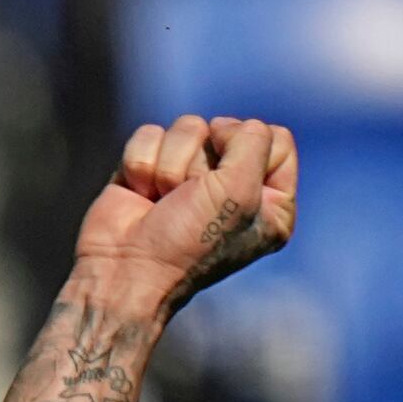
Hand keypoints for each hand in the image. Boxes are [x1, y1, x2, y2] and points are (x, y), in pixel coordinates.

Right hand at [73, 114, 294, 311]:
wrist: (125, 274)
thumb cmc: (187, 243)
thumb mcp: (241, 190)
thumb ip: (253, 141)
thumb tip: (221, 127)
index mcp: (270, 200)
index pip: (277, 139)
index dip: (249, 150)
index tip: (228, 183)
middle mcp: (232, 184)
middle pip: (228, 129)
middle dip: (202, 165)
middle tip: (188, 202)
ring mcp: (188, 176)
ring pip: (187, 128)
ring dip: (170, 167)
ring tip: (161, 201)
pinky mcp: (149, 170)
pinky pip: (150, 135)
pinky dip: (141, 165)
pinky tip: (140, 195)